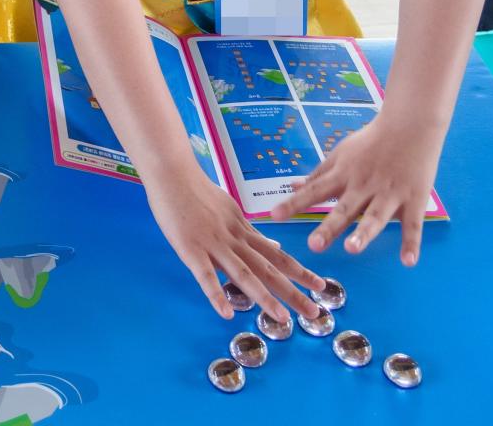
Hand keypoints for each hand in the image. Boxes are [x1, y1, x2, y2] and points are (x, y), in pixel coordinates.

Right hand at [145, 162, 324, 323]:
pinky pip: (205, 275)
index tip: (320, 286)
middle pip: (268, 268)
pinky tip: (226, 313)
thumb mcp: (231, 209)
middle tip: (315, 313)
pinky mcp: (190, 248)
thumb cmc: (197, 190)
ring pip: (243, 274)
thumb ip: (250, 230)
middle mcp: (234, 238)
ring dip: (264, 297)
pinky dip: (216, 295)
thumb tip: (274, 243)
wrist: (172, 172)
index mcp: (243, 229)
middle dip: (293, 291)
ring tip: (283, 319)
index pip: (277, 254)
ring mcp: (213, 244)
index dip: (299, 272)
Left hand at [271, 115, 443, 266]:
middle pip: (344, 209)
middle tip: (314, 245)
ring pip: (375, 217)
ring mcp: (389, 194)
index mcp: (344, 175)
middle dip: (329, 227)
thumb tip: (292, 185)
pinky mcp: (414, 201)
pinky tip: (408, 261)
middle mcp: (363, 186)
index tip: (274, 215)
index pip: (314, 190)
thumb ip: (318, 175)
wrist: (411, 125)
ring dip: (364, 233)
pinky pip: (413, 225)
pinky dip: (412, 243)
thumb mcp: (341, 154)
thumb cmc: (372, 142)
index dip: (294, 203)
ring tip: (352, 248)